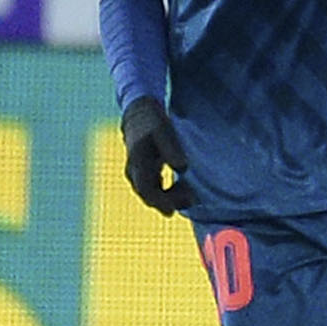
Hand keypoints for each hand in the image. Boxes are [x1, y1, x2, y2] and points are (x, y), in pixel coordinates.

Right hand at [119, 97, 192, 214]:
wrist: (139, 114)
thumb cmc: (153, 123)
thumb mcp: (164, 132)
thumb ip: (172, 149)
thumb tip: (182, 168)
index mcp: (138, 162)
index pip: (146, 189)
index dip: (160, 202)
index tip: (173, 210)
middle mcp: (134, 170)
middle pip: (149, 195)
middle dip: (169, 201)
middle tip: (192, 199)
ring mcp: (137, 172)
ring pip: (151, 193)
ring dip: (169, 198)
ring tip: (191, 194)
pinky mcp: (143, 171)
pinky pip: (154, 188)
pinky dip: (167, 192)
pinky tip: (182, 188)